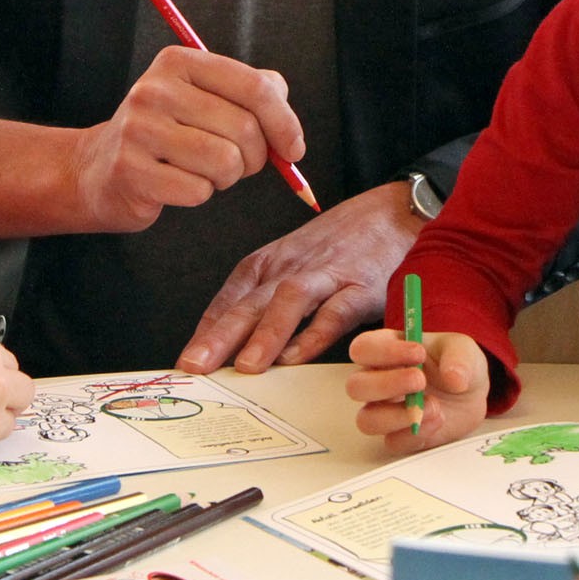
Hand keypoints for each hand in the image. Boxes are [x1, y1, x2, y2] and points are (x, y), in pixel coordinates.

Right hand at [68, 45, 305, 233]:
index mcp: (180, 62)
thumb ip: (253, 95)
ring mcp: (138, 129)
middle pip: (244, 128)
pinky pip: (197, 191)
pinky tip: (177, 185)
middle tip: (240, 165)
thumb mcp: (206, 99)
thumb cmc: (170, 134)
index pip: (254, 86)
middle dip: (255, 157)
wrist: (101, 169)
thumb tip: (289, 125)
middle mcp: (155, 89)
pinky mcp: (130, 170)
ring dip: (227, 177)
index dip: (285, 122)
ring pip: (224, 162)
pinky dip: (199, 195)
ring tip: (205, 172)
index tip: (294, 149)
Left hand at [175, 182, 418, 374]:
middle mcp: (290, 268)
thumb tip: (232, 347)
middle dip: (219, 336)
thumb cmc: (341, 245)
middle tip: (195, 367)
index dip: (205, 331)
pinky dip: (316, 332)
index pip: (229, 299)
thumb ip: (266, 300)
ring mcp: (326, 275)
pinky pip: (336, 310)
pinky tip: (299, 356)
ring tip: (246, 367)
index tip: (185, 364)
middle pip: (249, 301)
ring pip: (289, 301)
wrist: (393, 212)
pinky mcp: (361, 286)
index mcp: (270, 264)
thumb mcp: (294, 264)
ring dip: (266, 333)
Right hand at [347, 327, 488, 452]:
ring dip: (396, 416)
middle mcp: (379, 382)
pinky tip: (437, 420)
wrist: (472, 395)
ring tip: (433, 406)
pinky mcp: (400, 436)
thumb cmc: (457, 366)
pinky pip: (393, 442)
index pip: (363, 348)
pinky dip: (415, 435)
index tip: (418, 353)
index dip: (383, 351)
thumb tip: (453, 377)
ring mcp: (386, 412)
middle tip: (420, 380)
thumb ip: (459, 358)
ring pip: (366, 420)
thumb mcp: (464, 350)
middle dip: (386, 384)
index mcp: (386, 351)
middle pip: (355, 387)